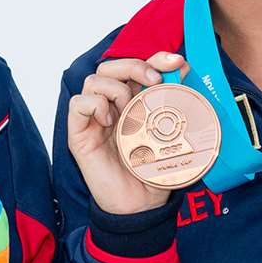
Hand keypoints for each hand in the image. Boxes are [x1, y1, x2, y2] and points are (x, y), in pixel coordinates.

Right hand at [66, 52, 187, 214]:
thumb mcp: (172, 132)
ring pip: (93, 80)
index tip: (176, 61)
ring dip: (116, 88)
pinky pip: (78, 104)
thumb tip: (183, 70)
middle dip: (134, 65)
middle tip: (155, 80)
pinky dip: (95, 105)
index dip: (153, 57)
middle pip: (111, 66)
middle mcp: (111, 106)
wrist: (141, 205)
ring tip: (130, 110)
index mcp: (133, 102)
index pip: (136, 67)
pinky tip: (110, 121)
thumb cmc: (153, 170)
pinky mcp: (79, 134)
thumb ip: (175, 102)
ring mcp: (94, 119)